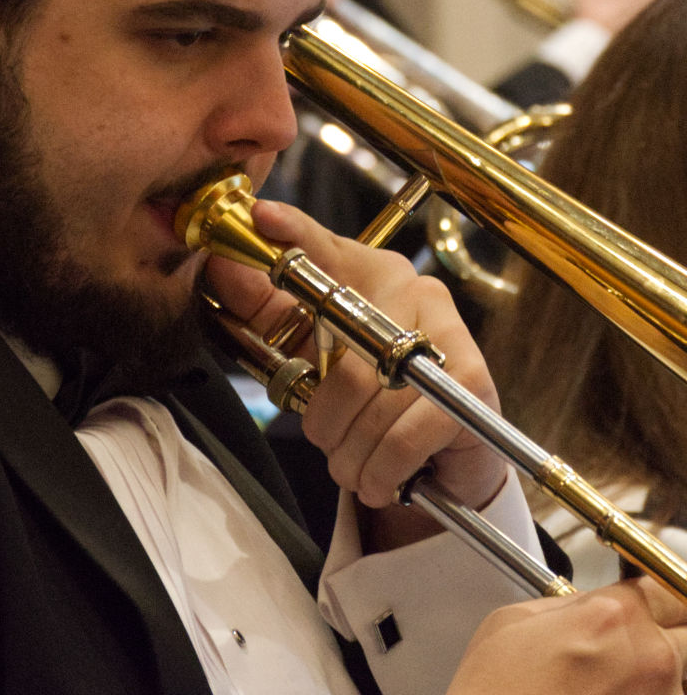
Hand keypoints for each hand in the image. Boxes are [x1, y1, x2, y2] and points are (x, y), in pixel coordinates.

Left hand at [204, 197, 505, 546]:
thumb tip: (219, 266)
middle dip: (323, 420)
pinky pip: (402, 440)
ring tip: (356, 461)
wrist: (449, 448)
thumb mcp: (317, 353)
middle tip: (326, 437)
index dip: (292, 233)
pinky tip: (380, 476)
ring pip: (370, 408)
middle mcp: (415, 292)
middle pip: (342, 362)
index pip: (324, 247)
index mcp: (373, 275)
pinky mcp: (474, 385)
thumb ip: (270, 312)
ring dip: (351, 455)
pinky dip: (380, 471)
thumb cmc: (375, 393)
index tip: (260, 218)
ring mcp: (449, 335)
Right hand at [436, 577, 686, 694]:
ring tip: (621, 686)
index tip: (642, 599)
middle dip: (669, 629)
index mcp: (615, 617)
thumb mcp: (517, 618)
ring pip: (685, 680)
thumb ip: (572, 604)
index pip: (661, 586)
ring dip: (664, 677)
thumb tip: (596, 604)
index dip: (648, 593)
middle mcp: (652, 661)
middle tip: (637, 641)